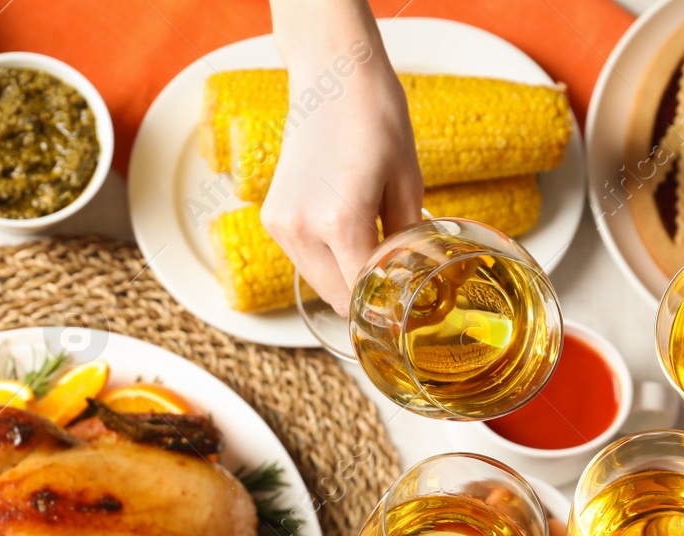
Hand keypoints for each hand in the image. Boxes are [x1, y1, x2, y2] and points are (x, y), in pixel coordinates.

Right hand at [263, 0, 422, 313]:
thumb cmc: (376, 117)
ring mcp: (281, 225)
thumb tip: (410, 278)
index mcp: (340, 222)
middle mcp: (302, 229)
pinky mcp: (273, 218)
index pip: (364, 293)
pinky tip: (348, 236)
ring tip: (374, 255)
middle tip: (396, 288)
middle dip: (368, 300)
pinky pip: (304, 260)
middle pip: (337, 298)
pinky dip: (327, 261)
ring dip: (345, 281)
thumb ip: (406, 240)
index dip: (389, 306)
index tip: (408, 311)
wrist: (332, 76)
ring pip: (319, 284)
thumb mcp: (407, 182)